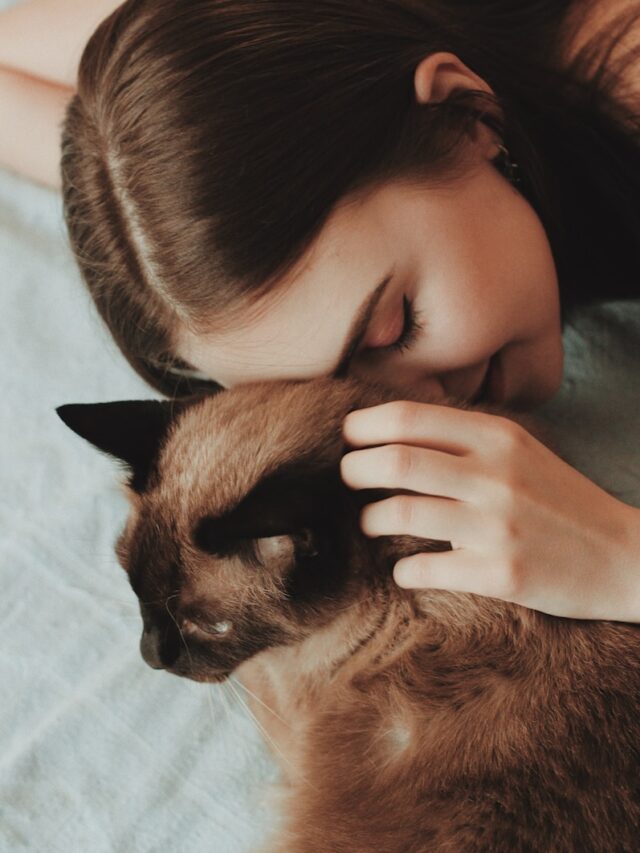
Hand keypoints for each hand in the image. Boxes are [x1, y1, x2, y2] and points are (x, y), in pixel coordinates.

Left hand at [340, 401, 639, 622]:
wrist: (624, 556)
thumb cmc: (559, 500)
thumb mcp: (520, 452)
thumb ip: (464, 440)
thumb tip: (389, 436)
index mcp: (498, 437)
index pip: (409, 417)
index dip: (364, 426)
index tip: (348, 438)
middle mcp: (496, 475)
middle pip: (396, 461)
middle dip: (354, 468)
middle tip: (347, 477)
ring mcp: (497, 526)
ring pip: (401, 513)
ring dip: (369, 520)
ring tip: (368, 523)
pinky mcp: (500, 574)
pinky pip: (424, 569)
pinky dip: (403, 569)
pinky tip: (405, 569)